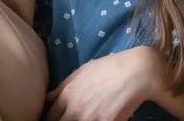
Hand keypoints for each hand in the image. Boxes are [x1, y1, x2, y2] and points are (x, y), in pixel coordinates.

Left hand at [46, 46, 165, 120]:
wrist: (135, 71)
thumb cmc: (108, 68)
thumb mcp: (81, 72)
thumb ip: (62, 87)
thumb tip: (48, 99)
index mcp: (66, 95)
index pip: (50, 117)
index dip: (52, 120)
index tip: (57, 119)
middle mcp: (74, 109)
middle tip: (72, 119)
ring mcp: (89, 118)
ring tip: (88, 118)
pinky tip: (100, 120)